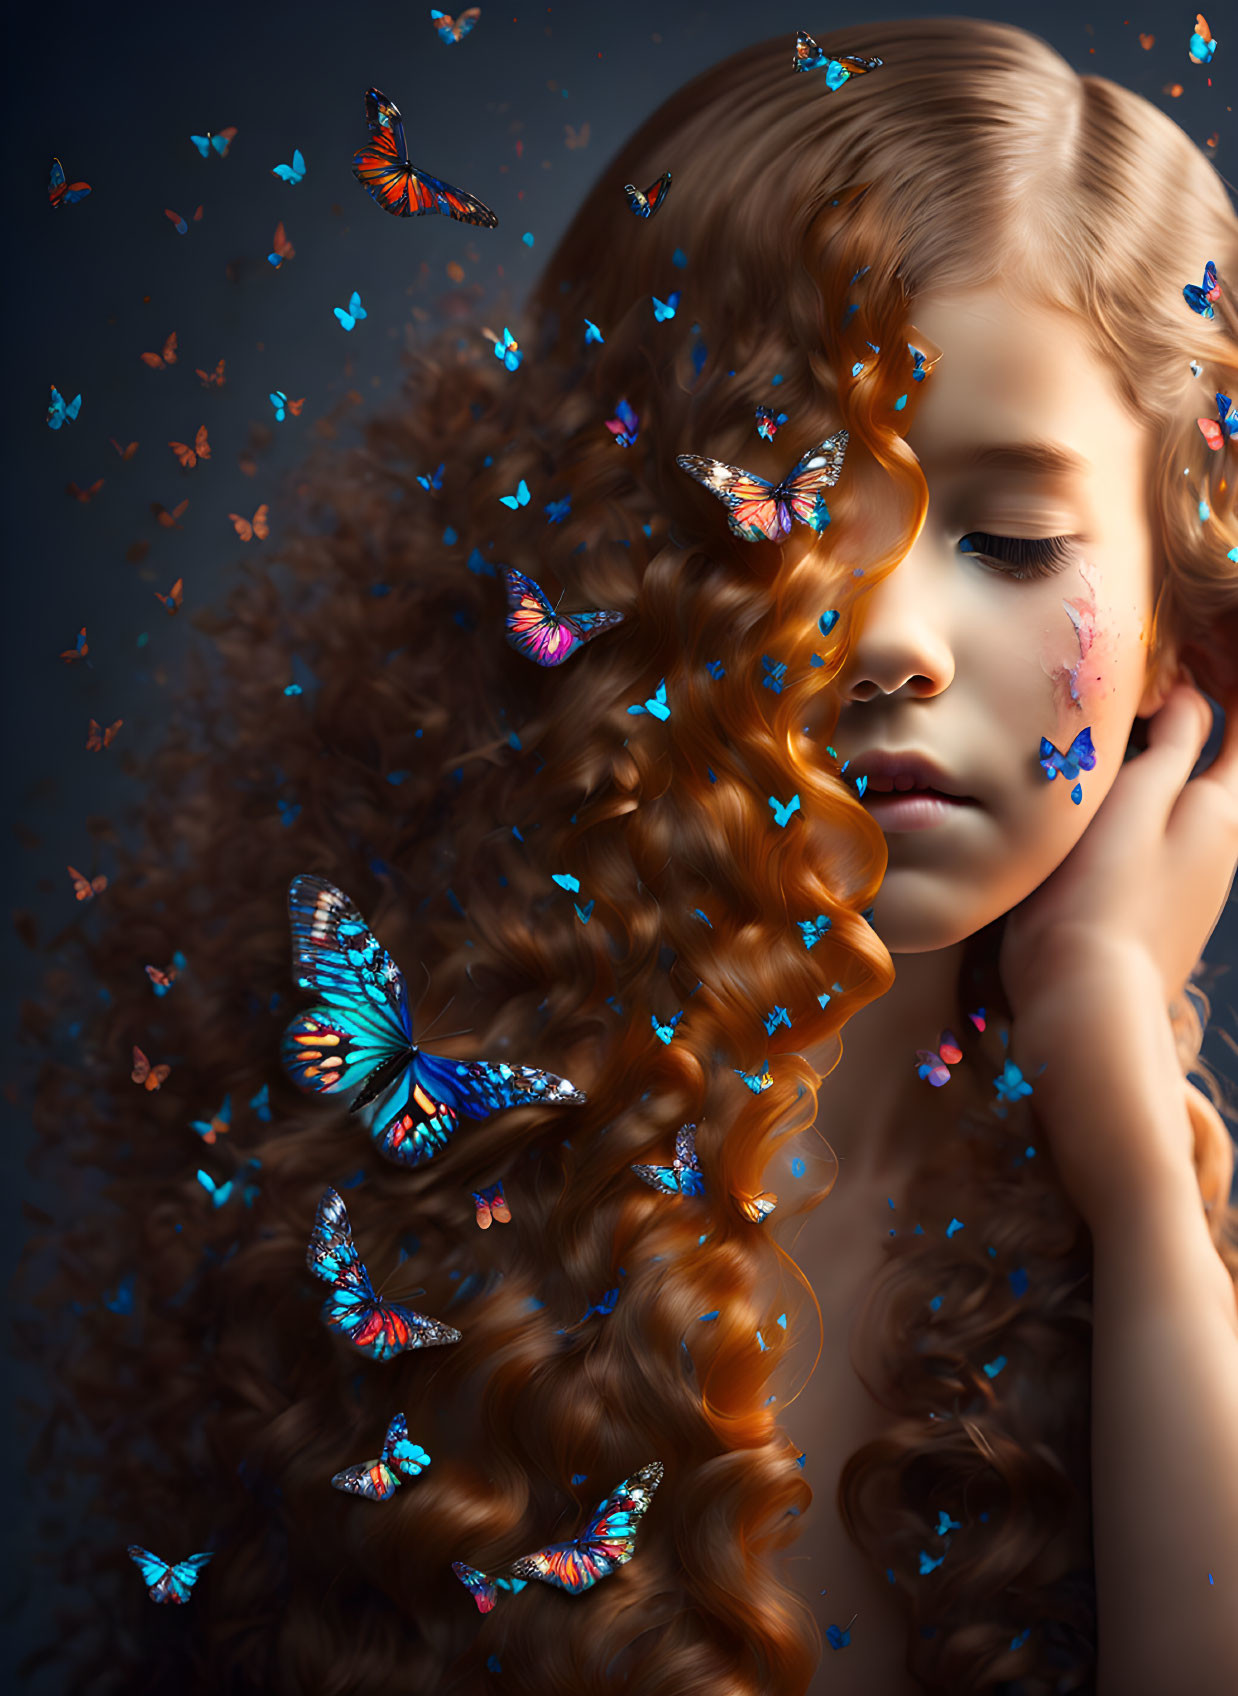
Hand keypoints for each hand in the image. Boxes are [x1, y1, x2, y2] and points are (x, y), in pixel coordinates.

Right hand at [998, 674, 1237, 1022]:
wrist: (1087, 1003)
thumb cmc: (1101, 893)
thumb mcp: (1134, 800)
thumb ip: (1171, 742)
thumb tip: (1191, 695)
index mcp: (1220, 809)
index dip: (1228, 682)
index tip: (1204, 642)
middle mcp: (1220, 845)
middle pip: (1218, 765)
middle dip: (1195, 721)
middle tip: (1157, 680)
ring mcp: (1192, 882)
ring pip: (1185, 802)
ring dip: (1163, 764)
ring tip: (1118, 735)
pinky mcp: (1159, 910)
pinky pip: (1161, 837)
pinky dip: (1144, 804)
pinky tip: (1102, 805)